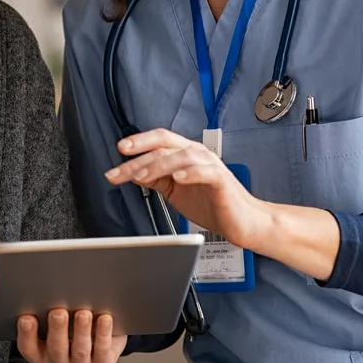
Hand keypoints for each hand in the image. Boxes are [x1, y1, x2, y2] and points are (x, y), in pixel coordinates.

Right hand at [17, 309, 125, 362]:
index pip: (28, 347)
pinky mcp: (103, 362)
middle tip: (58, 312)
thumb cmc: (66, 347)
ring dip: (81, 330)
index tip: (27, 318)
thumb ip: (44, 320)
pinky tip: (104, 319)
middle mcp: (60, 361)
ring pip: (80, 348)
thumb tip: (42, 291)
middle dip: (57, 329)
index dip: (26, 333)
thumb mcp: (47, 340)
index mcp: (41, 354)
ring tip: (83, 314)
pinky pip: (103, 350)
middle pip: (57, 348)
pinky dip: (103, 334)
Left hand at [104, 129, 272, 250]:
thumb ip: (156, 179)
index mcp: (186, 155)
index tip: (119, 150)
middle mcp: (198, 155)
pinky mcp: (221, 180)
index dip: (139, 142)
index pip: (159, 140)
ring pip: (182, 156)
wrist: (242, 222)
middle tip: (120, 171)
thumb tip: (132, 172)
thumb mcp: (175, 190)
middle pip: (165, 147)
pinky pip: (205, 172)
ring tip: (141, 176)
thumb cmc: (213, 204)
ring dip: (159, 165)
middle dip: (139, 158)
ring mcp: (211, 165)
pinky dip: (190, 173)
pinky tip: (177, 178)